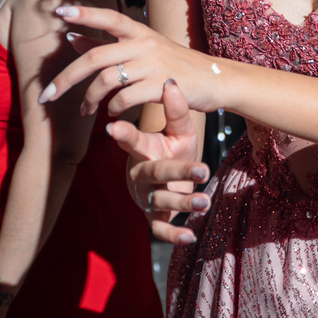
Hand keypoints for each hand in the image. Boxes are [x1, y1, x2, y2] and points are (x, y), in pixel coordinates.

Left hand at [39, 5, 227, 118]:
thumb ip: (105, 43)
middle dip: (66, 77)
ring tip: (84, 111)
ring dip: (88, 99)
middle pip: (95, 57)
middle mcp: (144, 44)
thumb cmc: (173, 64)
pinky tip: (111, 113)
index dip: (84, 14)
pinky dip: (112, 109)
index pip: (109, 17)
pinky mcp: (160, 87)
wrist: (214, 79)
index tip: (59, 11)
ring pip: (106, 80)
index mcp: (139, 31)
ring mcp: (152, 65)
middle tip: (46, 95)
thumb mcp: (142, 48)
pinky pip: (124, 99)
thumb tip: (70, 36)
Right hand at [105, 79, 210, 245]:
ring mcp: (146, 197)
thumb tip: (171, 80)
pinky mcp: (154, 217)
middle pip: (154, 172)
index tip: (112, 126)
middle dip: (177, 171)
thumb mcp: (179, 130)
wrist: (169, 177)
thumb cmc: (172, 148)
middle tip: (202, 169)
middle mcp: (140, 173)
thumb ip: (176, 110)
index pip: (132, 140)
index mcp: (143, 149)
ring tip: (205, 201)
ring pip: (161, 200)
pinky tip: (191, 236)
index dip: (123, 134)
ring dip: (183, 202)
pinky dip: (174, 235)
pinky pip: (160, 229)